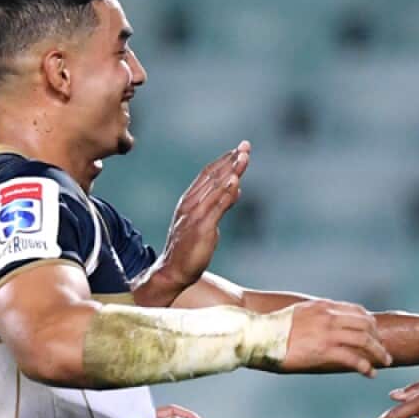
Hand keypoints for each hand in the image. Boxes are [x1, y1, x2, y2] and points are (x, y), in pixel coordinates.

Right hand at [147, 142, 252, 300]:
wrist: (172, 271)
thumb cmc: (189, 249)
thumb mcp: (207, 222)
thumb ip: (221, 204)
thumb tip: (236, 188)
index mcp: (190, 201)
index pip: (208, 175)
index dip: (224, 160)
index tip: (239, 149)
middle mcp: (190, 204)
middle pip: (212, 176)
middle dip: (230, 160)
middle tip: (246, 146)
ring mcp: (194, 215)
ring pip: (214, 187)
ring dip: (230, 170)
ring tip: (244, 157)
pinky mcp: (200, 227)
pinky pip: (215, 207)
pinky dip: (224, 193)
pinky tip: (235, 182)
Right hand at [276, 299, 392, 376]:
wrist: (258, 336)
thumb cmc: (272, 329)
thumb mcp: (297, 313)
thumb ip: (315, 316)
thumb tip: (324, 325)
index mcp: (323, 306)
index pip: (356, 311)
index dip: (369, 323)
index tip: (374, 333)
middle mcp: (329, 317)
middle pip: (366, 324)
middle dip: (378, 337)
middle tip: (382, 350)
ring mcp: (328, 333)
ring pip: (364, 340)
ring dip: (378, 352)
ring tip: (384, 362)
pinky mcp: (324, 351)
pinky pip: (353, 358)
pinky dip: (366, 366)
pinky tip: (370, 373)